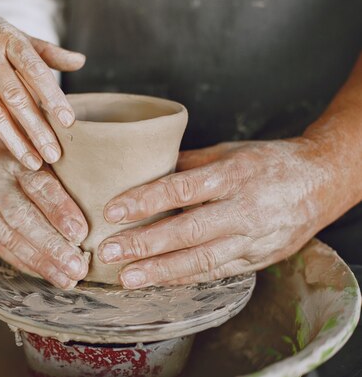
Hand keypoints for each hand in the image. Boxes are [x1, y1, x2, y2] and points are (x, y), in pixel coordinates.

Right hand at [0, 0, 84, 169]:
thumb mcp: (12, 35)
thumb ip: (45, 52)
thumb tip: (81, 61)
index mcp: (8, 38)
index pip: (35, 70)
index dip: (52, 96)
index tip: (69, 122)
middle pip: (15, 96)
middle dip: (37, 128)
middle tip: (55, 156)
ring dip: (13, 140)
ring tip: (32, 163)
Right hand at [0, 135, 88, 288]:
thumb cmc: (25, 151)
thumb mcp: (41, 147)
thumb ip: (63, 166)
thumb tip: (101, 197)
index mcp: (14, 158)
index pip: (38, 185)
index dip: (60, 210)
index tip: (81, 233)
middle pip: (22, 217)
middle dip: (52, 246)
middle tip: (78, 266)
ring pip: (10, 238)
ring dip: (41, 262)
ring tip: (67, 278)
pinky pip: (2, 248)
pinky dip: (26, 264)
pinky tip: (48, 274)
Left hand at [98, 139, 343, 287]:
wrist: (322, 181)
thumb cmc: (269, 162)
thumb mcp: (228, 151)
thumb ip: (186, 164)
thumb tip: (141, 171)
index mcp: (233, 175)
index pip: (181, 189)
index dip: (145, 201)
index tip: (113, 210)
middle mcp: (243, 209)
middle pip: (188, 231)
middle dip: (144, 244)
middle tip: (110, 251)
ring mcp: (253, 239)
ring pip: (202, 260)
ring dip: (160, 271)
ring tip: (127, 277)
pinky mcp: (258, 260)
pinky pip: (216, 273)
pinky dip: (184, 279)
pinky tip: (158, 281)